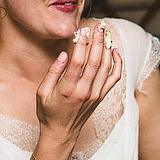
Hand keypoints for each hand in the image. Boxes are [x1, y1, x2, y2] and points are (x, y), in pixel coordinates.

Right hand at [37, 22, 122, 141]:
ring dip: (107, 48)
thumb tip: (64, 54)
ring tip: (105, 33)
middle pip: (96, 61)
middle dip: (98, 41)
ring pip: (106, 66)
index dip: (81, 44)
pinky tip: (114, 51)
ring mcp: (95, 94)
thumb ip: (53, 72)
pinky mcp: (101, 96)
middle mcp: (84, 91)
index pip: (78, 62)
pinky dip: (117, 63)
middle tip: (99, 26)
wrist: (61, 132)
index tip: (82, 31)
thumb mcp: (42, 92)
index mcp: (67, 89)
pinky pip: (114, 77)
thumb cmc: (48, 112)